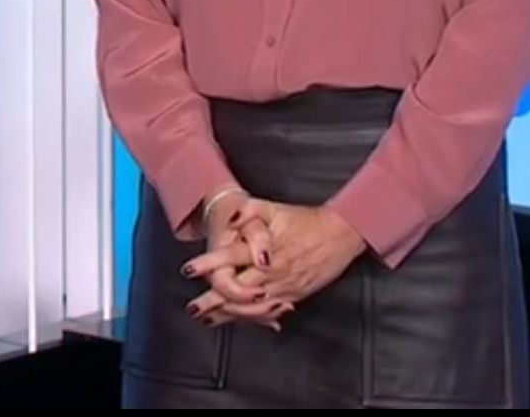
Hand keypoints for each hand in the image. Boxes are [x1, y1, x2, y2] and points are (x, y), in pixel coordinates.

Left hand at [185, 200, 366, 327]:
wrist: (340, 234)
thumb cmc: (307, 221)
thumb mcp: (276, 208)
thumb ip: (251, 210)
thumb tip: (233, 215)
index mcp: (262, 251)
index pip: (228, 260)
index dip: (207, 266)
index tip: (189, 270)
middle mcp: (270, 273)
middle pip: (234, 292)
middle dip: (211, 302)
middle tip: (193, 308)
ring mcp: (282, 288)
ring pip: (250, 308)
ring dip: (227, 314)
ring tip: (208, 318)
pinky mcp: (293, 296)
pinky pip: (269, 312)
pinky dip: (251, 318)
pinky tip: (239, 321)